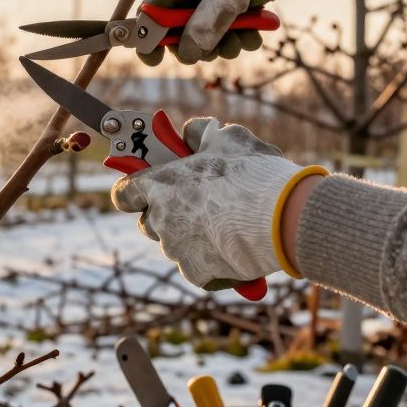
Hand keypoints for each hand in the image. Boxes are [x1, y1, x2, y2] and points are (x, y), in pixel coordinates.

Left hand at [110, 118, 324, 289]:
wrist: (283, 218)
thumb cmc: (252, 173)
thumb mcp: (227, 137)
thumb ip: (200, 133)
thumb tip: (189, 133)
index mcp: (159, 186)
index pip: (124, 194)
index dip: (134, 190)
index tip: (146, 187)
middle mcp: (160, 220)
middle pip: (149, 221)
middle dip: (165, 213)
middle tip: (194, 203)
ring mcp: (176, 250)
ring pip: (173, 244)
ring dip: (189, 236)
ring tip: (222, 224)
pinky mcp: (196, 273)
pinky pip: (194, 265)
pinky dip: (208, 258)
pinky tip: (230, 245)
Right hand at [140, 0, 329, 65]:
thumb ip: (204, 27)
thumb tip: (186, 53)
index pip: (154, 6)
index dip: (150, 33)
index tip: (154, 59)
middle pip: (182, 22)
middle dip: (199, 42)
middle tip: (215, 53)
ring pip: (208, 27)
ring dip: (225, 41)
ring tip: (245, 42)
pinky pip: (229, 22)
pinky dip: (241, 33)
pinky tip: (256, 35)